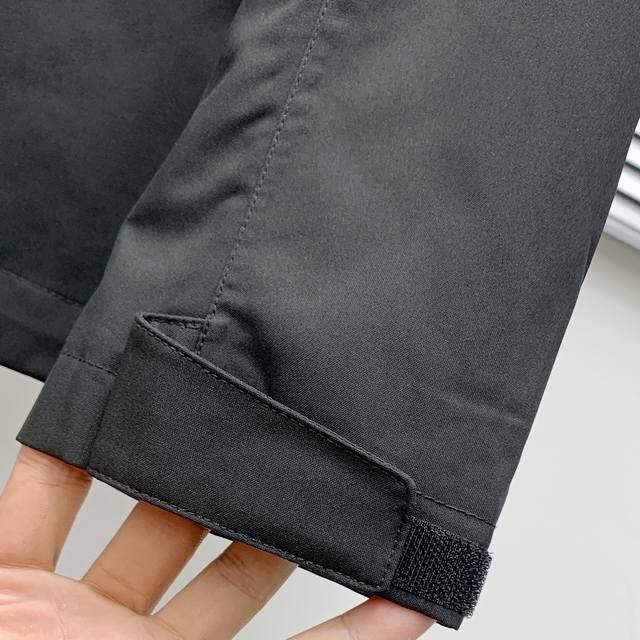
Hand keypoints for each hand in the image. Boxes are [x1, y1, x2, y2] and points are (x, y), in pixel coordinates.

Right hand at [0, 446, 433, 638]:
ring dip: (176, 472)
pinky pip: (42, 498)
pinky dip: (63, 456)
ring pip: (143, 522)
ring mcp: (67, 617)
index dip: (358, 630)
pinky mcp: (10, 579)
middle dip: (268, 517)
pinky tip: (97, 414)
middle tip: (314, 463)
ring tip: (222, 416)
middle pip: (224, 570)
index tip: (409, 582)